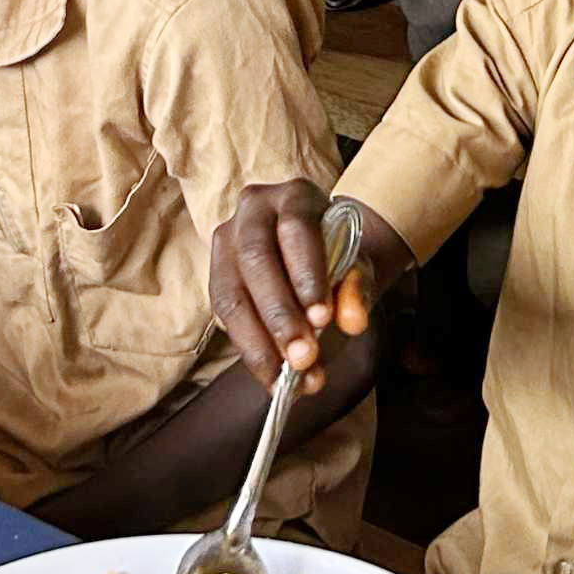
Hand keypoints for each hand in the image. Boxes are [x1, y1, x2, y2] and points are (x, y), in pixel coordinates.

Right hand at [209, 181, 367, 389]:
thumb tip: (352, 322)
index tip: (323, 318)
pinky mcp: (216, 273)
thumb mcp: (357, 267)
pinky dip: (250, 350)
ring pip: (230, 292)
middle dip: (279, 315)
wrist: (317, 254)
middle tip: (303, 357)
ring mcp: (227, 239)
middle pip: (255, 260)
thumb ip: (356, 290)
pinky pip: (224, 316)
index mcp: (294, 195)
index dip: (306, 274)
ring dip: (259, 341)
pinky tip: (272, 376)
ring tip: (287, 377)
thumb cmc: (338, 255)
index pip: (296, 230)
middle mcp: (253, 210)